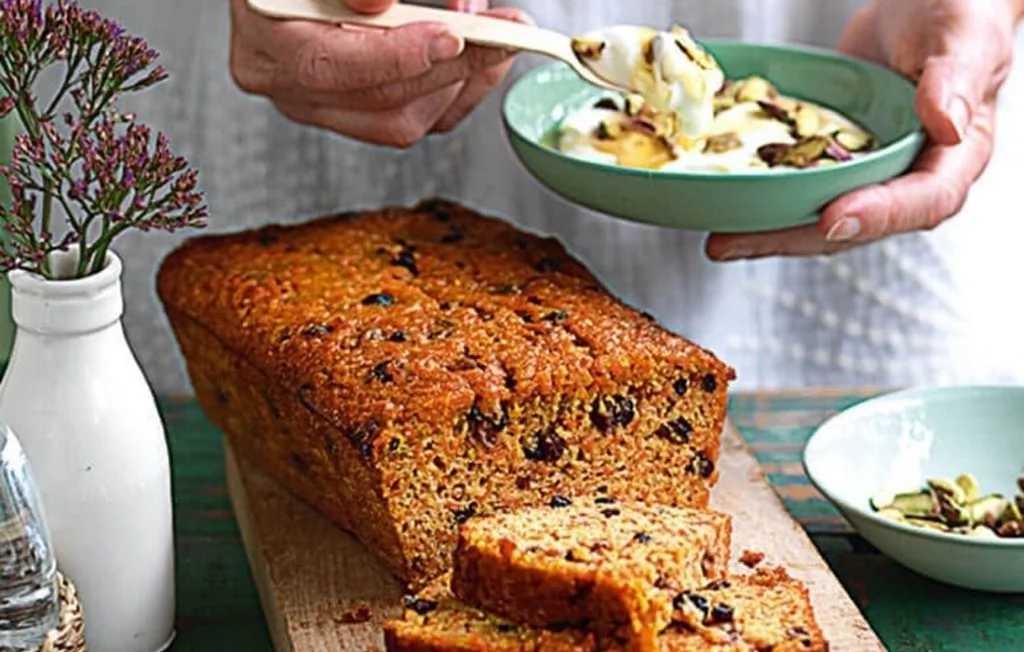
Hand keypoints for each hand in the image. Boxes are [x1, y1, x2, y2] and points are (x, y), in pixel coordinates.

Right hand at [228, 0, 529, 147]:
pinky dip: (459, 91)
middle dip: (452, 65)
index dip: (395, 56)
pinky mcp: (358, 114)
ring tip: (497, 33)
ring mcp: (324, 107)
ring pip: (405, 121)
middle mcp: (288, 86)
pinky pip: (419, 120)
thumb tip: (376, 2)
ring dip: (462, 79)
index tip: (450, 36)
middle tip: (504, 31)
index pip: (326, 67)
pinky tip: (483, 58)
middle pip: (381, 100)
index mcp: (266, 43)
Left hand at [706, 0, 1017, 260]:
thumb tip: (946, 124)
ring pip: (818, 214)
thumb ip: (955, 78)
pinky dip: (763, 198)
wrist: (923, 5)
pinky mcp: (833, 158)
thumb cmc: (958, 15)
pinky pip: (799, 185)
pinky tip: (724, 201)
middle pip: (856, 224)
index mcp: (955, 157)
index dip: (877, 215)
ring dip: (768, 232)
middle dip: (796, 237)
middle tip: (740, 240)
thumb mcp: (964, 36)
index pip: (923, 201)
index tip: (832, 219)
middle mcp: (908, 175)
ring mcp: (867, 171)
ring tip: (720, 240)